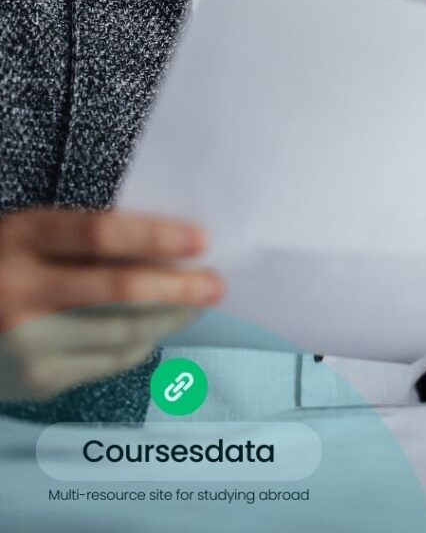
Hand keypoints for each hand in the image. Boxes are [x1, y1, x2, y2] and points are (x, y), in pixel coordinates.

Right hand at [0, 208, 223, 400]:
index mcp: (21, 238)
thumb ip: (87, 238)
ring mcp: (25, 342)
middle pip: (120, 289)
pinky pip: (107, 361)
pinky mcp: (35, 381)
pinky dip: (140, 343)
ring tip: (196, 305)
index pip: (101, 234)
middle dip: (180, 287)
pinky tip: (156, 330)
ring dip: (171, 318)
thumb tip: (170, 249)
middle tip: (216, 284)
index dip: (157, 236)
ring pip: (122, 331)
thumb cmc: (4, 266)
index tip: (202, 240)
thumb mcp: (31, 235)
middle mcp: (19, 291)